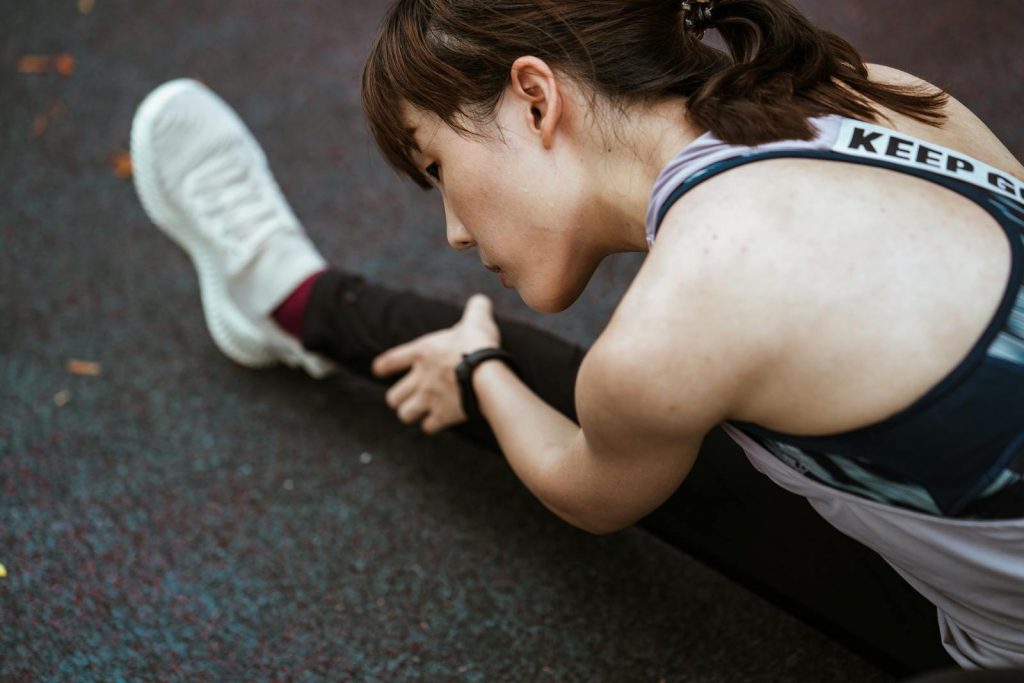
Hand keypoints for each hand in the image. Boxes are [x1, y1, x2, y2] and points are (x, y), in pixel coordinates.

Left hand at [372, 294, 500, 433]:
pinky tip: (439, 421)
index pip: (390, 361)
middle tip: (409, 396)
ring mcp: (429, 399)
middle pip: (393, 397)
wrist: (486, 373)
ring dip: (412, 413)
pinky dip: (432, 425)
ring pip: (405, 414)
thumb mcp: (477, 319)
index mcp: (422, 352)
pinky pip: (428, 427)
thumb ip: (476, 308)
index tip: (378, 370)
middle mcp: (420, 378)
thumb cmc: (478, 344)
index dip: (382, 367)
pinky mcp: (442, 416)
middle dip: (399, 399)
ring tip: (420, 411)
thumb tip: (481, 299)